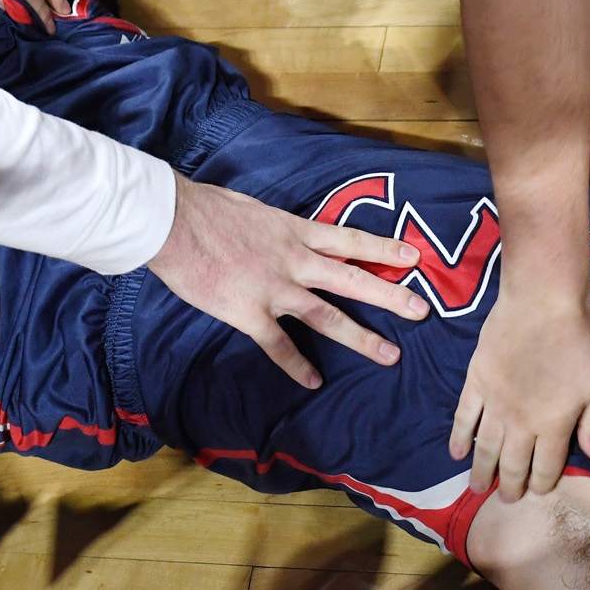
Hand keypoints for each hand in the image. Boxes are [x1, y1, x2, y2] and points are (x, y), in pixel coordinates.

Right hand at [148, 176, 430, 386]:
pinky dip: (296, 365)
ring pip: (327, 316)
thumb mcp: (253, 209)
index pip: (350, 240)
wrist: (168, 221)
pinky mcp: (248, 312)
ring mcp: (274, 288)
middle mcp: (294, 260)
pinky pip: (278, 344)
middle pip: (353, 279)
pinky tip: (313, 381)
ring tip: (390, 355)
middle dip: (390, 295)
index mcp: (295, 231)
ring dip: (361, 337)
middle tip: (421, 311)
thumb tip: (284, 231)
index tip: (414, 256)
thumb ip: (276, 226)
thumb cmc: (204, 208)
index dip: (384, 247)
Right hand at [449, 286, 589, 499]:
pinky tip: (456, 453)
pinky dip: (459, 438)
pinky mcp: (476, 382)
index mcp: (553, 424)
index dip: (542, 484)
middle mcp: (520, 422)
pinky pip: (464, 418)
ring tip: (477, 488)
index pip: (546, 466)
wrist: (543, 300)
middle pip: (513, 464)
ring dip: (481, 471)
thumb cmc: (580, 340)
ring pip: (486, 447)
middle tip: (506, 501)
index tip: (538, 492)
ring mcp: (494, 403)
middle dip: (510, 487)